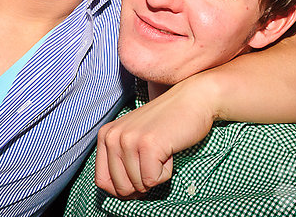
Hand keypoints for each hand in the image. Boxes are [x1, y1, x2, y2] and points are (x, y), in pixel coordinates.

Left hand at [94, 78, 215, 197]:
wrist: (193, 100)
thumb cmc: (167, 124)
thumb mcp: (134, 140)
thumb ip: (121, 163)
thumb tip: (120, 195)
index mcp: (105, 135)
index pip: (102, 181)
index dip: (123, 188)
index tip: (139, 176)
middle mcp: (112, 136)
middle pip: (120, 187)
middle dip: (141, 183)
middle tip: (154, 159)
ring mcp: (129, 140)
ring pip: (138, 186)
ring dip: (156, 175)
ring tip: (162, 150)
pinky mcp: (148, 145)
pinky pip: (153, 180)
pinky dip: (166, 172)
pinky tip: (169, 151)